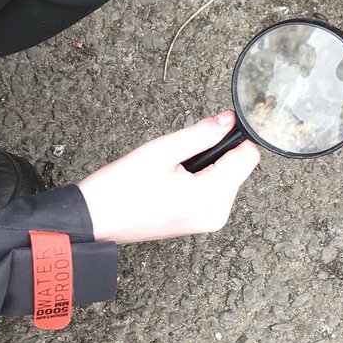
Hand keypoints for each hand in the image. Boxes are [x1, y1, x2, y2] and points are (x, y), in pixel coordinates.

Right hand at [75, 110, 259, 243]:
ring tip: (173, 169)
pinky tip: (175, 178)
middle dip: (217, 151)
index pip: (248, 158)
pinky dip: (203, 176)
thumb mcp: (160, 151)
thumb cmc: (119, 189)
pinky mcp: (201, 222)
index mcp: (207, 199)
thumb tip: (229, 119)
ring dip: (208, 164)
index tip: (213, 126)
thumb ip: (201, 134)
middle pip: (239, 167)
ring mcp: (209, 222)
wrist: (94, 222)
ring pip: (228, 176)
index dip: (234, 135)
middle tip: (180, 153)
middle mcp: (215, 215)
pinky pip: (216, 189)